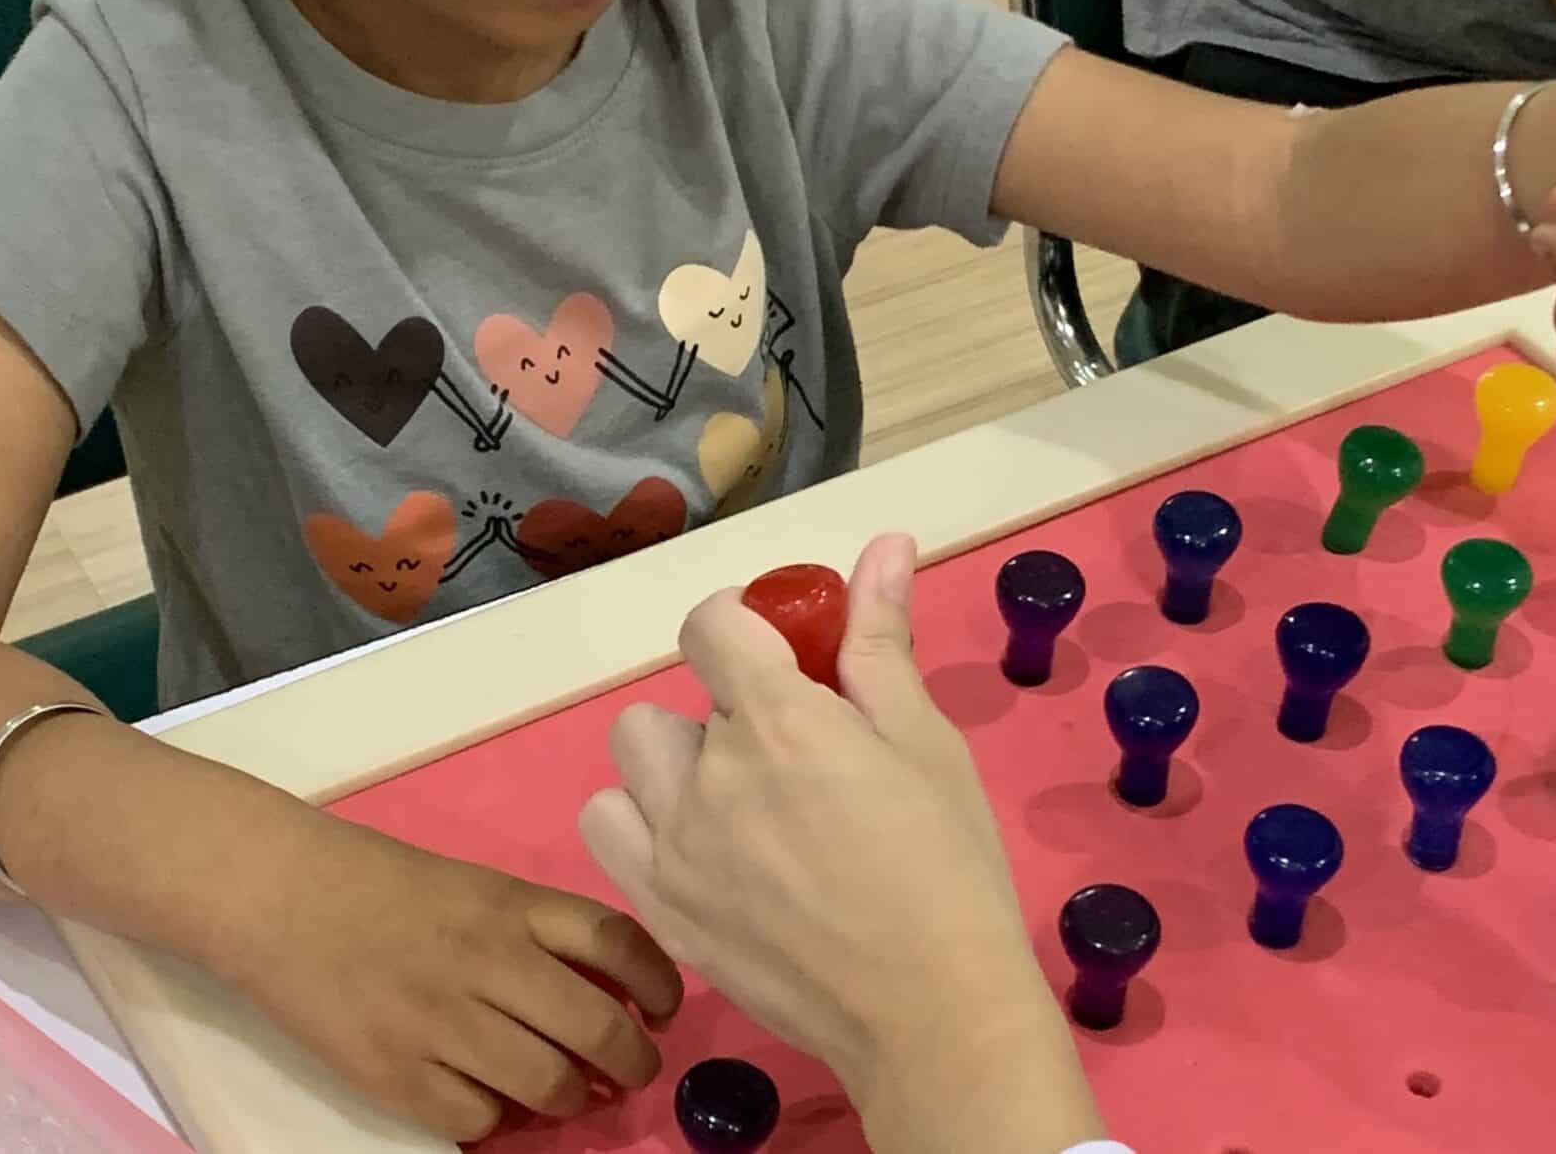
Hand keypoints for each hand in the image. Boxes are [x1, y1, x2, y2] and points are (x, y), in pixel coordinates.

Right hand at [215, 802, 679, 1141]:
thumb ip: (539, 933)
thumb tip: (614, 990)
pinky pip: (478, 1118)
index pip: (615, 941)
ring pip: (547, 1086)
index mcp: (510, 906)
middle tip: (630, 1071)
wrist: (282, 899)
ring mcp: (441, 1023)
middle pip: (596, 1027)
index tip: (664, 1009)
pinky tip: (487, 1096)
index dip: (658, 982)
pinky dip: (495, 1117)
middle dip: (631, 1063)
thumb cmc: (385, 889)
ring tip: (567, 1091)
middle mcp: (487, 962)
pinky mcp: (397, 1076)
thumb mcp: (477, 889)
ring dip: (570, 1097)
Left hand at [579, 536, 1101, 1153]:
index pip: (709, 625)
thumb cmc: (947, 866)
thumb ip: (880, 640)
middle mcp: (707, 775)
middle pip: (669, 701)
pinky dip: (642, 829)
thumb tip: (880, 544)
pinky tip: (703, 853)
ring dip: (671, 769)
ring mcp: (673, 850)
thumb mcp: (926, 740)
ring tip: (735, 805)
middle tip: (781, 754)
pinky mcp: (662, 912)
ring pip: (629, 764)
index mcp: (777, 720)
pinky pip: (608, 834)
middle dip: (716, 711)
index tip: (776, 646)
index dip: (741, 621)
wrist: (933, 1010)